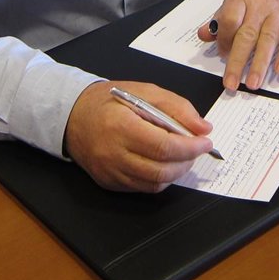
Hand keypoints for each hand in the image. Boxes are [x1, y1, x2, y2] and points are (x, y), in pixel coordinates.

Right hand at [63, 80, 213, 191]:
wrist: (73, 115)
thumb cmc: (110, 101)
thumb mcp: (145, 91)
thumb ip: (177, 107)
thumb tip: (204, 129)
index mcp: (121, 126)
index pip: (163, 146)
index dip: (190, 147)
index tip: (206, 142)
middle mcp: (113, 154)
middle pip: (160, 170)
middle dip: (187, 161)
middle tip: (197, 148)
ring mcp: (109, 172)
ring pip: (154, 184)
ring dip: (176, 172)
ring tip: (182, 155)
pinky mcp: (109, 183)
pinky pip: (142, 188)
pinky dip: (160, 179)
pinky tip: (163, 163)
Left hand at [196, 0, 278, 90]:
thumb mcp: (234, 1)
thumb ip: (219, 20)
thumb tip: (203, 35)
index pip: (230, 20)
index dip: (224, 40)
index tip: (222, 54)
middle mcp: (259, 5)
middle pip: (247, 35)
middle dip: (238, 61)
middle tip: (231, 83)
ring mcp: (278, 13)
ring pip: (268, 40)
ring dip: (260, 64)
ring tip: (253, 83)